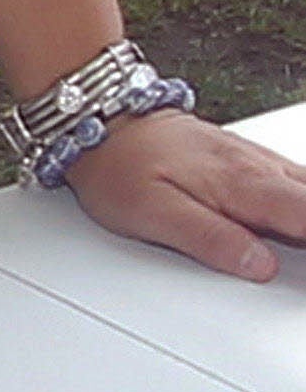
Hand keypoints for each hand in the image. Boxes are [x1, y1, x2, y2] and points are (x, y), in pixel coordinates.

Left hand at [64, 108, 305, 283]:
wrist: (106, 123)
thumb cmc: (122, 167)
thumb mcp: (153, 213)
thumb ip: (210, 239)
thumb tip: (260, 267)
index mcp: (243, 187)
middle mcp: (260, 172)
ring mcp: (261, 165)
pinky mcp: (254, 164)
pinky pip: (303, 184)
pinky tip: (304, 219)